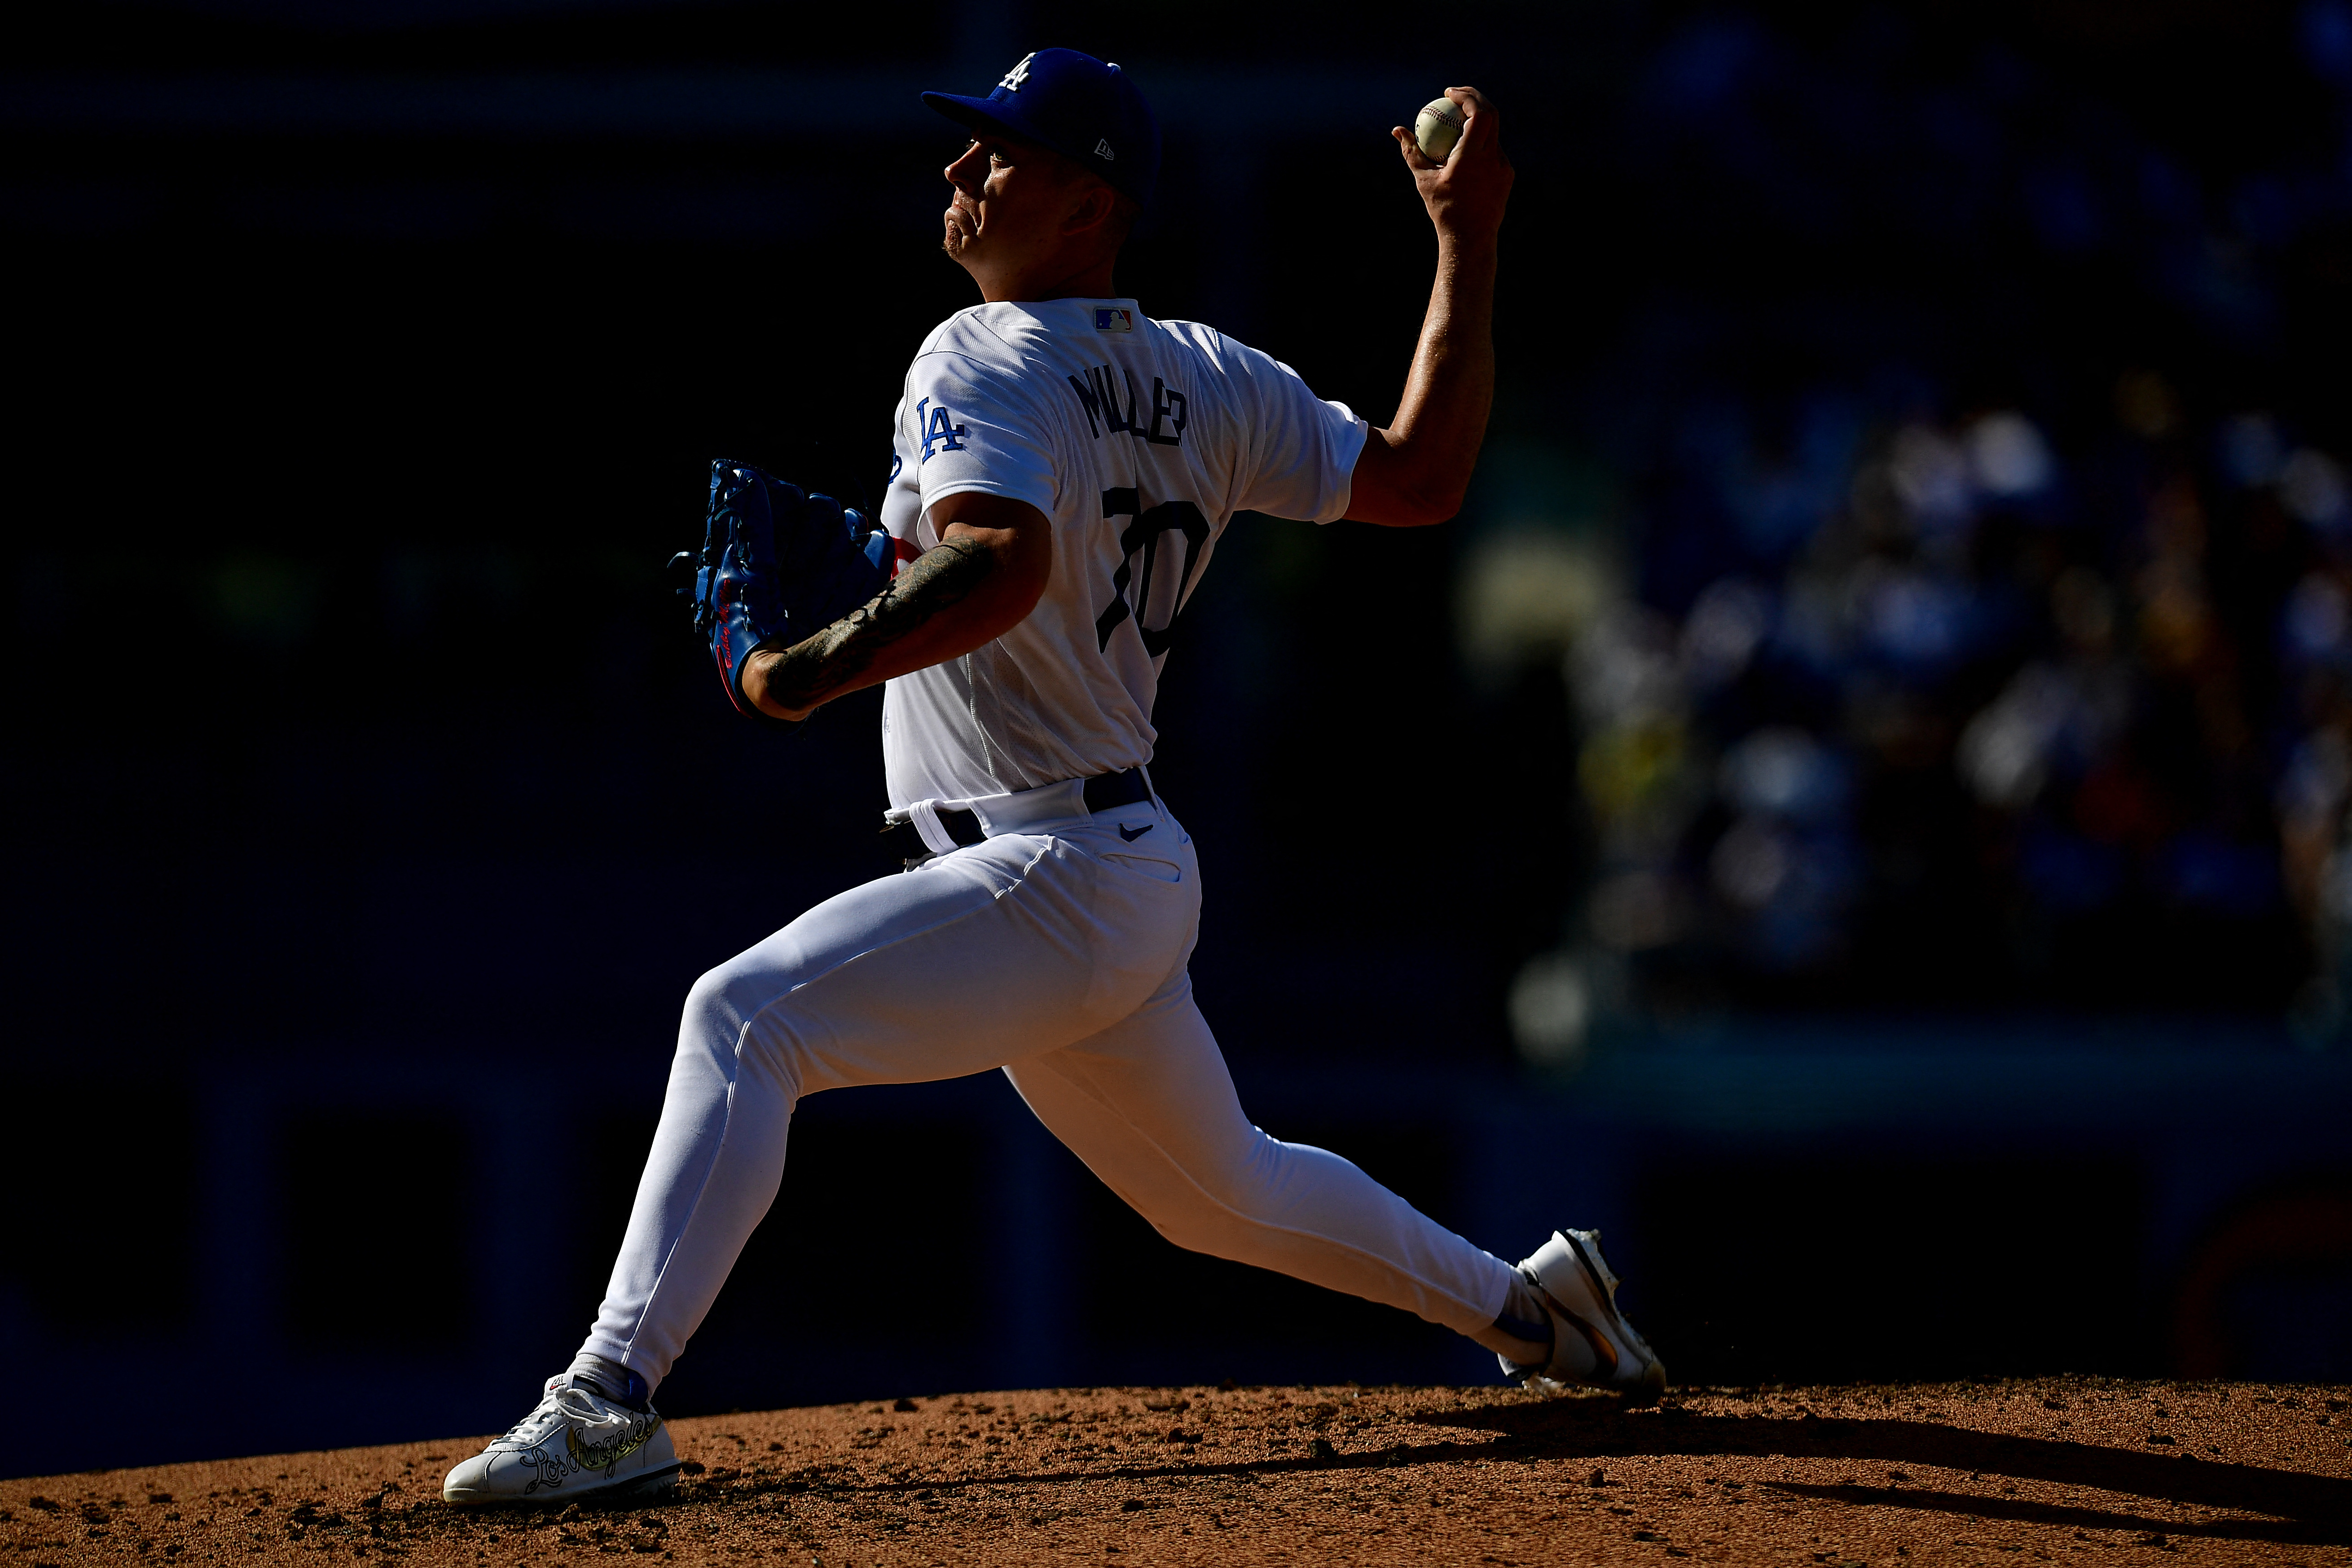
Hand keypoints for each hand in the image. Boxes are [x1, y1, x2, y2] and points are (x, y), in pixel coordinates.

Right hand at [1390, 87, 1512, 247]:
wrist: (1470, 239)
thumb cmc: (1443, 210)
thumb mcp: (1423, 180)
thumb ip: (1412, 152)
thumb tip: (1397, 130)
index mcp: (1473, 156)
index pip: (1478, 113)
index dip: (1466, 96)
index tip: (1449, 93)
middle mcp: (1493, 158)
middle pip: (1491, 114)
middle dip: (1474, 98)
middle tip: (1456, 96)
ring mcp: (1503, 167)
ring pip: (1493, 133)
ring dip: (1477, 122)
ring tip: (1458, 122)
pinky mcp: (1507, 176)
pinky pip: (1494, 152)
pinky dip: (1481, 145)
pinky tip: (1467, 151)